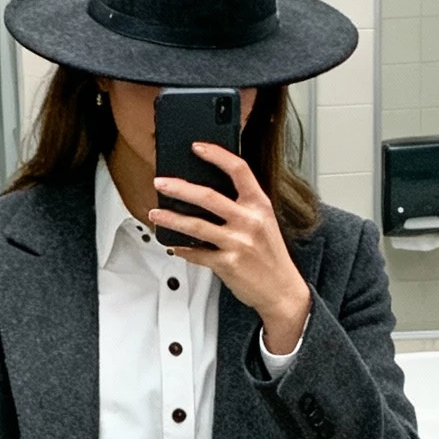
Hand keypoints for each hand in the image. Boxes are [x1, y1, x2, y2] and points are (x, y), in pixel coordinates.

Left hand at [151, 143, 311, 357]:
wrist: (282, 290)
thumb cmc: (271, 256)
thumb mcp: (264, 223)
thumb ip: (243, 206)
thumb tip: (208, 195)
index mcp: (260, 205)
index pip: (239, 170)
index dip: (216, 155)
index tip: (197, 147)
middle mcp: (249, 221)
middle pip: (209, 197)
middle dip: (179, 188)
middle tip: (161, 182)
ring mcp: (238, 243)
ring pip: (196, 225)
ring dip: (171, 218)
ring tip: (155, 213)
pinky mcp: (227, 264)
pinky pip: (197, 253)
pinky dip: (182, 249)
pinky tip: (173, 245)